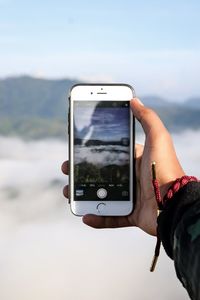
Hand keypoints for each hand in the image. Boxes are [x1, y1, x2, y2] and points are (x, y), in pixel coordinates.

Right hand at [62, 98, 184, 235]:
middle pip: (102, 174)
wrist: (175, 203)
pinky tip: (84, 215)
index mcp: (136, 160)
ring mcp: (132, 197)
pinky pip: (111, 217)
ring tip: (69, 194)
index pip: (110, 154)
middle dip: (82, 173)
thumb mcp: (158, 137)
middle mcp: (133, 178)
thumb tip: (134, 100)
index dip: (92, 152)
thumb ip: (147, 118)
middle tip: (67, 171)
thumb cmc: (165, 168)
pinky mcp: (132, 214)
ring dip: (84, 195)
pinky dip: (97, 218)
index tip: (76, 150)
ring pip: (102, 196)